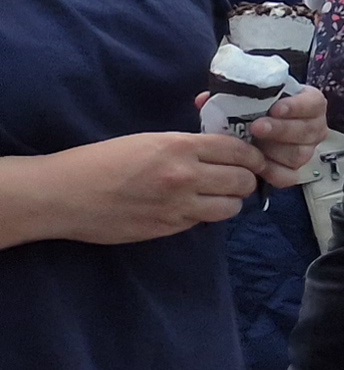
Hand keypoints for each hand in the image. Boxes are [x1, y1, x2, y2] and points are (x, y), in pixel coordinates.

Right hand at [18, 132, 264, 242]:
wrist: (64, 194)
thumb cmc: (100, 161)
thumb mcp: (148, 141)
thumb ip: (186, 147)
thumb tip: (218, 152)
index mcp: (180, 147)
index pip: (239, 151)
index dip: (252, 155)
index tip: (253, 158)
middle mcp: (186, 177)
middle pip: (243, 181)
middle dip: (246, 179)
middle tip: (238, 178)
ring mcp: (178, 206)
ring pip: (230, 207)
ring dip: (229, 201)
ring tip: (217, 195)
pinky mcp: (168, 228)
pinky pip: (202, 222)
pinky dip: (203, 215)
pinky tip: (191, 207)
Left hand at [242, 87, 328, 189]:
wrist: (256, 125)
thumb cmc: (257, 107)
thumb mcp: (250, 95)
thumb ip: (233, 94)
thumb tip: (204, 99)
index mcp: (310, 104)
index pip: (313, 104)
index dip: (296, 107)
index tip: (275, 108)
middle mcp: (313, 128)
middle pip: (306, 131)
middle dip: (280, 130)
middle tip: (257, 127)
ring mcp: (306, 150)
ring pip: (298, 155)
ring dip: (273, 151)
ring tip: (252, 146)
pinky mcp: (295, 171)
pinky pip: (288, 176)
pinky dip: (272, 172)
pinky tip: (257, 165)